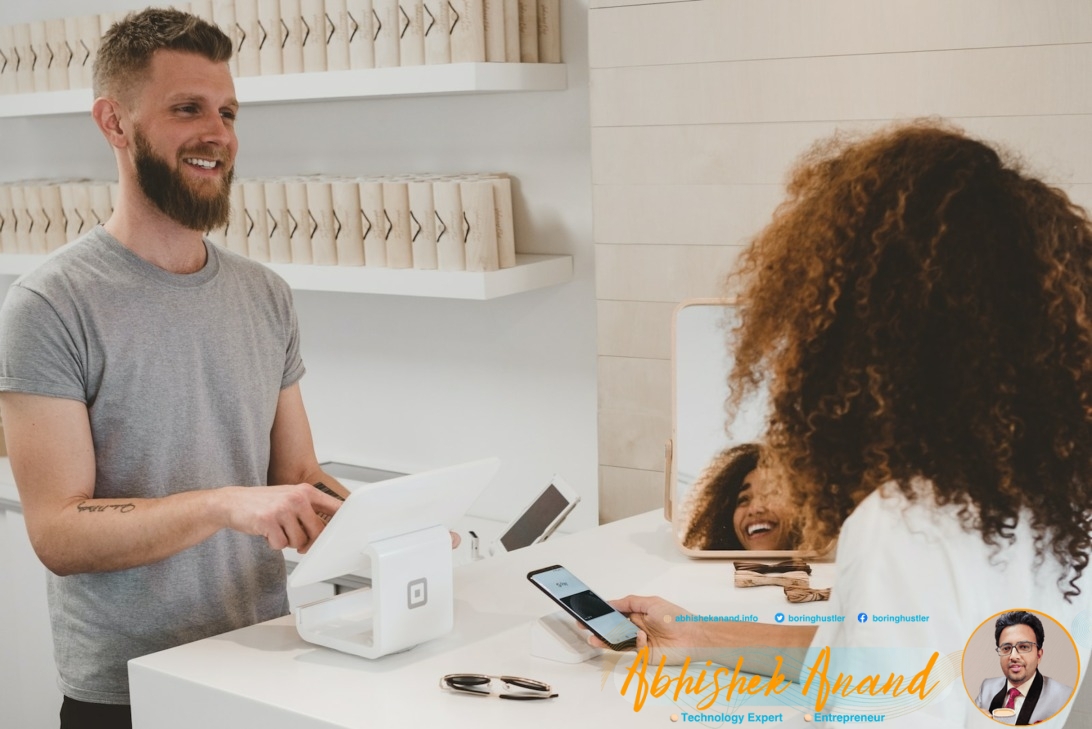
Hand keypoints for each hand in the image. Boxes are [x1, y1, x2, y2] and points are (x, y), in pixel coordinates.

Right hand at [221, 484, 343, 552]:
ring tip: (277, 529)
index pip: (334, 507)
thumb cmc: (263, 502)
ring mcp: (282, 509)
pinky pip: (281, 545)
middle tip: (298, 540)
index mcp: (305, 491)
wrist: (232, 502)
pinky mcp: (268, 521)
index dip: (344, 521)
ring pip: (299, 541)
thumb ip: (308, 509)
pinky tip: (267, 532)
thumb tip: (327, 529)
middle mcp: (296, 498)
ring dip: (288, 541)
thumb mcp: (289, 497)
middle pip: (318, 531)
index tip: (351, 530)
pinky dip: (274, 544)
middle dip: (309, 541)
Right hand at [589, 595, 709, 664]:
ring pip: (618, 641)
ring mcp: (639, 642)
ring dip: (605, 640)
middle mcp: (637, 628)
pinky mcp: (644, 655)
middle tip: (585, 626)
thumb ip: (629, 602)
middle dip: (599, 628)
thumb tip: (611, 603)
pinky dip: (633, 643)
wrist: (693, 637)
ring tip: (594, 638)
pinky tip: (641, 637)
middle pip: (613, 629)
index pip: (616, 614)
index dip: (603, 614)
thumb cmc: (676, 618)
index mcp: (638, 614)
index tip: (589, 613)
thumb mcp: (651, 603)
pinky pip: (631, 650)